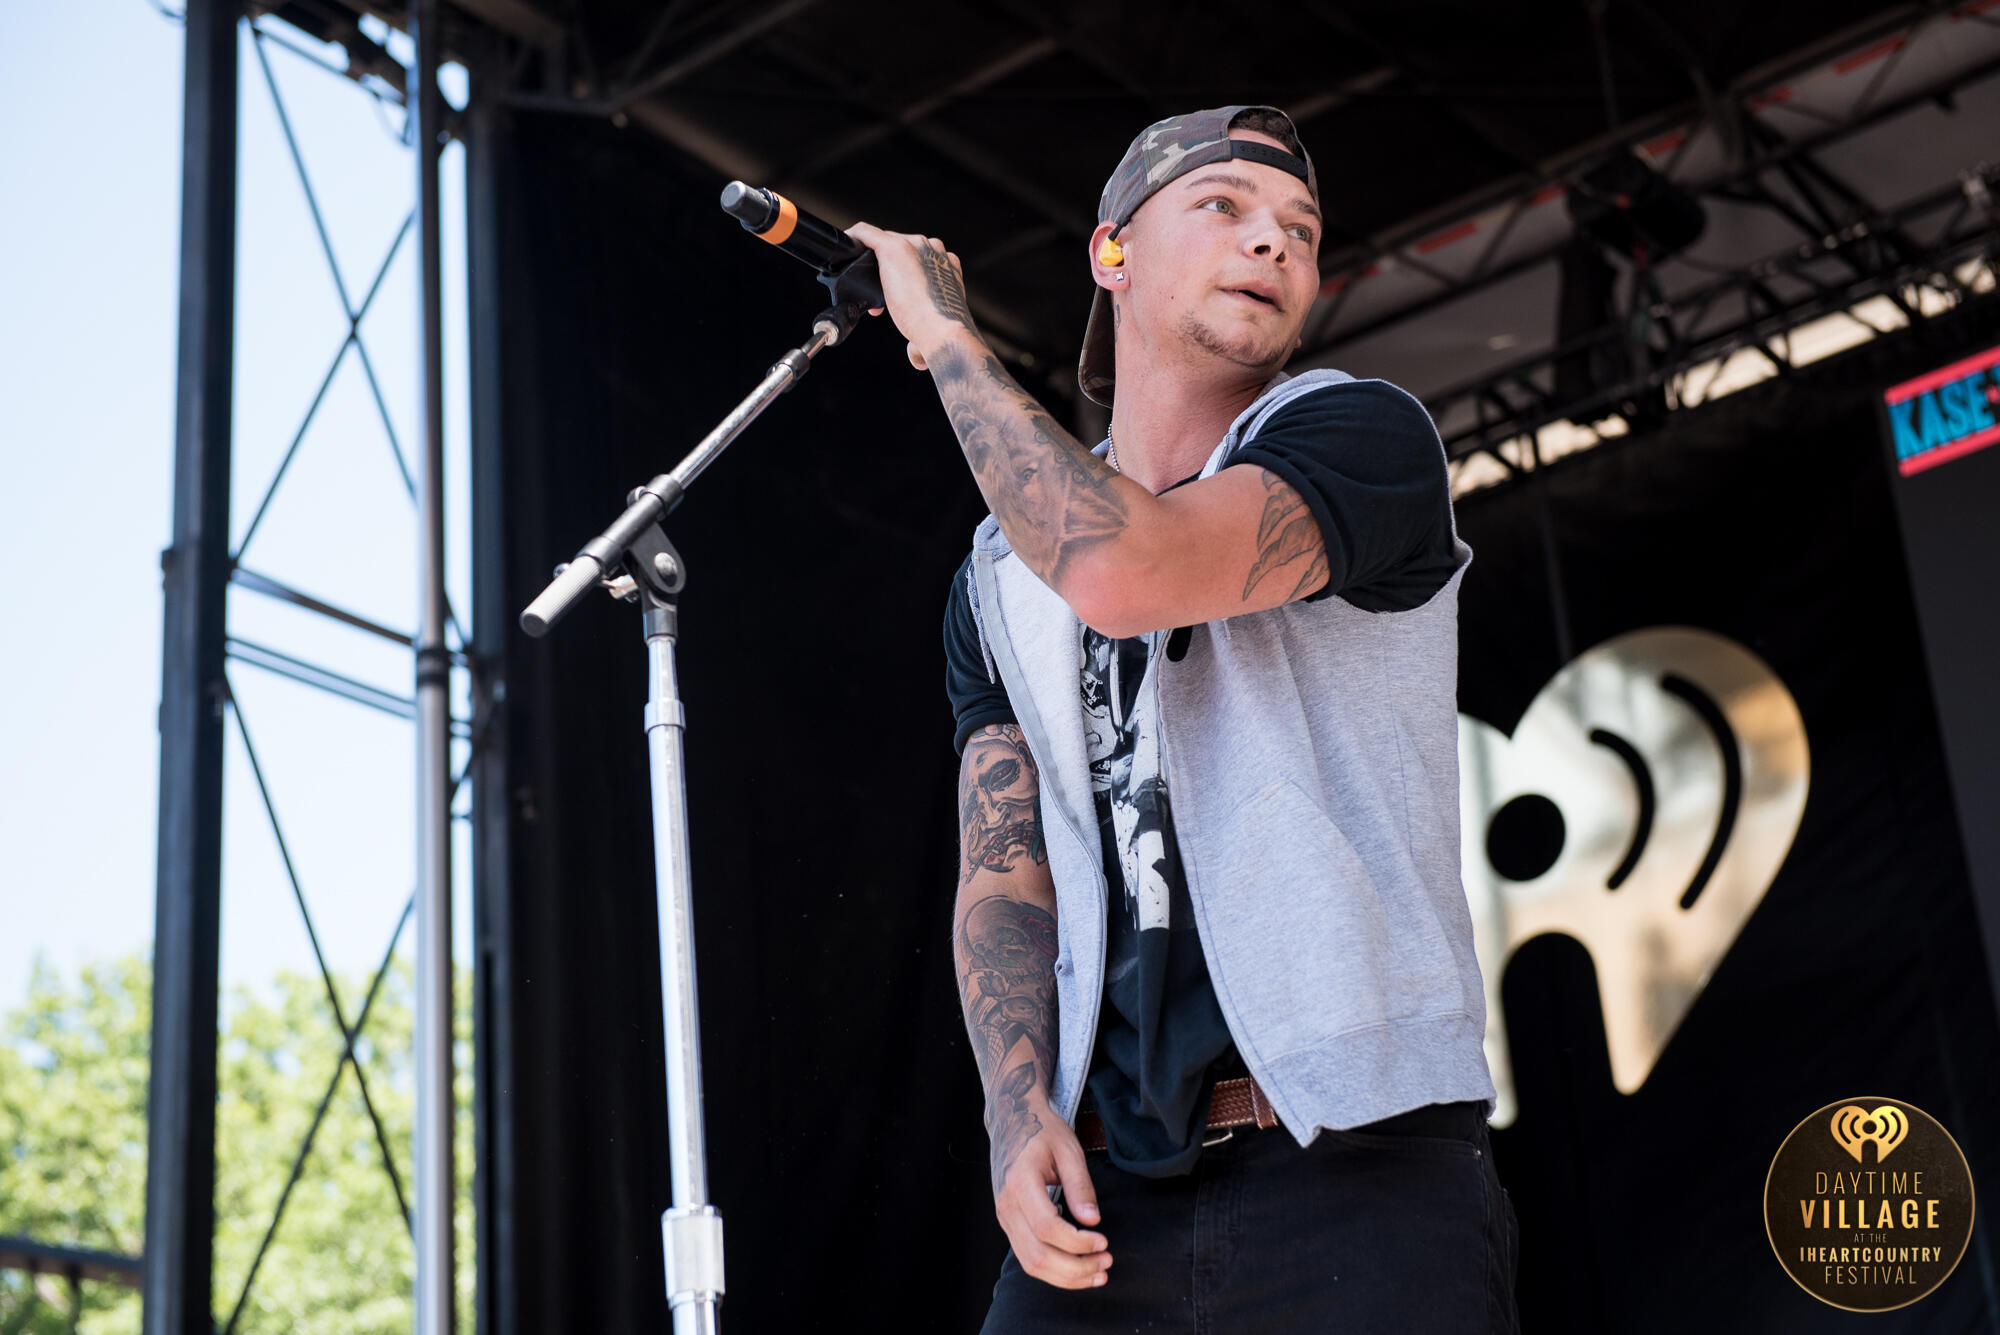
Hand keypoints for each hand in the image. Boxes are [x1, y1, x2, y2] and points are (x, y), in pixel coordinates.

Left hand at [845, 221, 978, 369]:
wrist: (942, 330)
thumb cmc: (941, 334)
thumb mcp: (934, 330)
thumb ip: (921, 341)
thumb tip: (918, 359)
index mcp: (946, 266)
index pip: (917, 260)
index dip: (900, 280)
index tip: (890, 303)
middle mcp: (933, 251)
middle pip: (899, 249)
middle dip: (884, 273)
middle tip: (876, 303)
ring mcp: (915, 245)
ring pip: (883, 242)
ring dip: (870, 263)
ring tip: (862, 288)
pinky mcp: (894, 246)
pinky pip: (866, 233)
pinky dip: (854, 239)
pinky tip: (845, 249)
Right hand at [987, 1075, 1111, 1288]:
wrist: (1011, 1121)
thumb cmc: (1042, 1131)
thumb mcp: (1068, 1149)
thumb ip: (1080, 1186)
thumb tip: (1093, 1221)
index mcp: (1020, 1182)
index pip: (1046, 1227)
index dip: (1076, 1242)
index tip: (1103, 1241)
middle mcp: (1007, 1205)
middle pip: (1037, 1255)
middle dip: (1075, 1268)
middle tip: (1106, 1262)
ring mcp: (1004, 1218)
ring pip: (1031, 1264)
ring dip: (1066, 1277)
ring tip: (1098, 1272)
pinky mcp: (1009, 1225)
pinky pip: (1028, 1258)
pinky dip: (1055, 1271)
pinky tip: (1079, 1269)